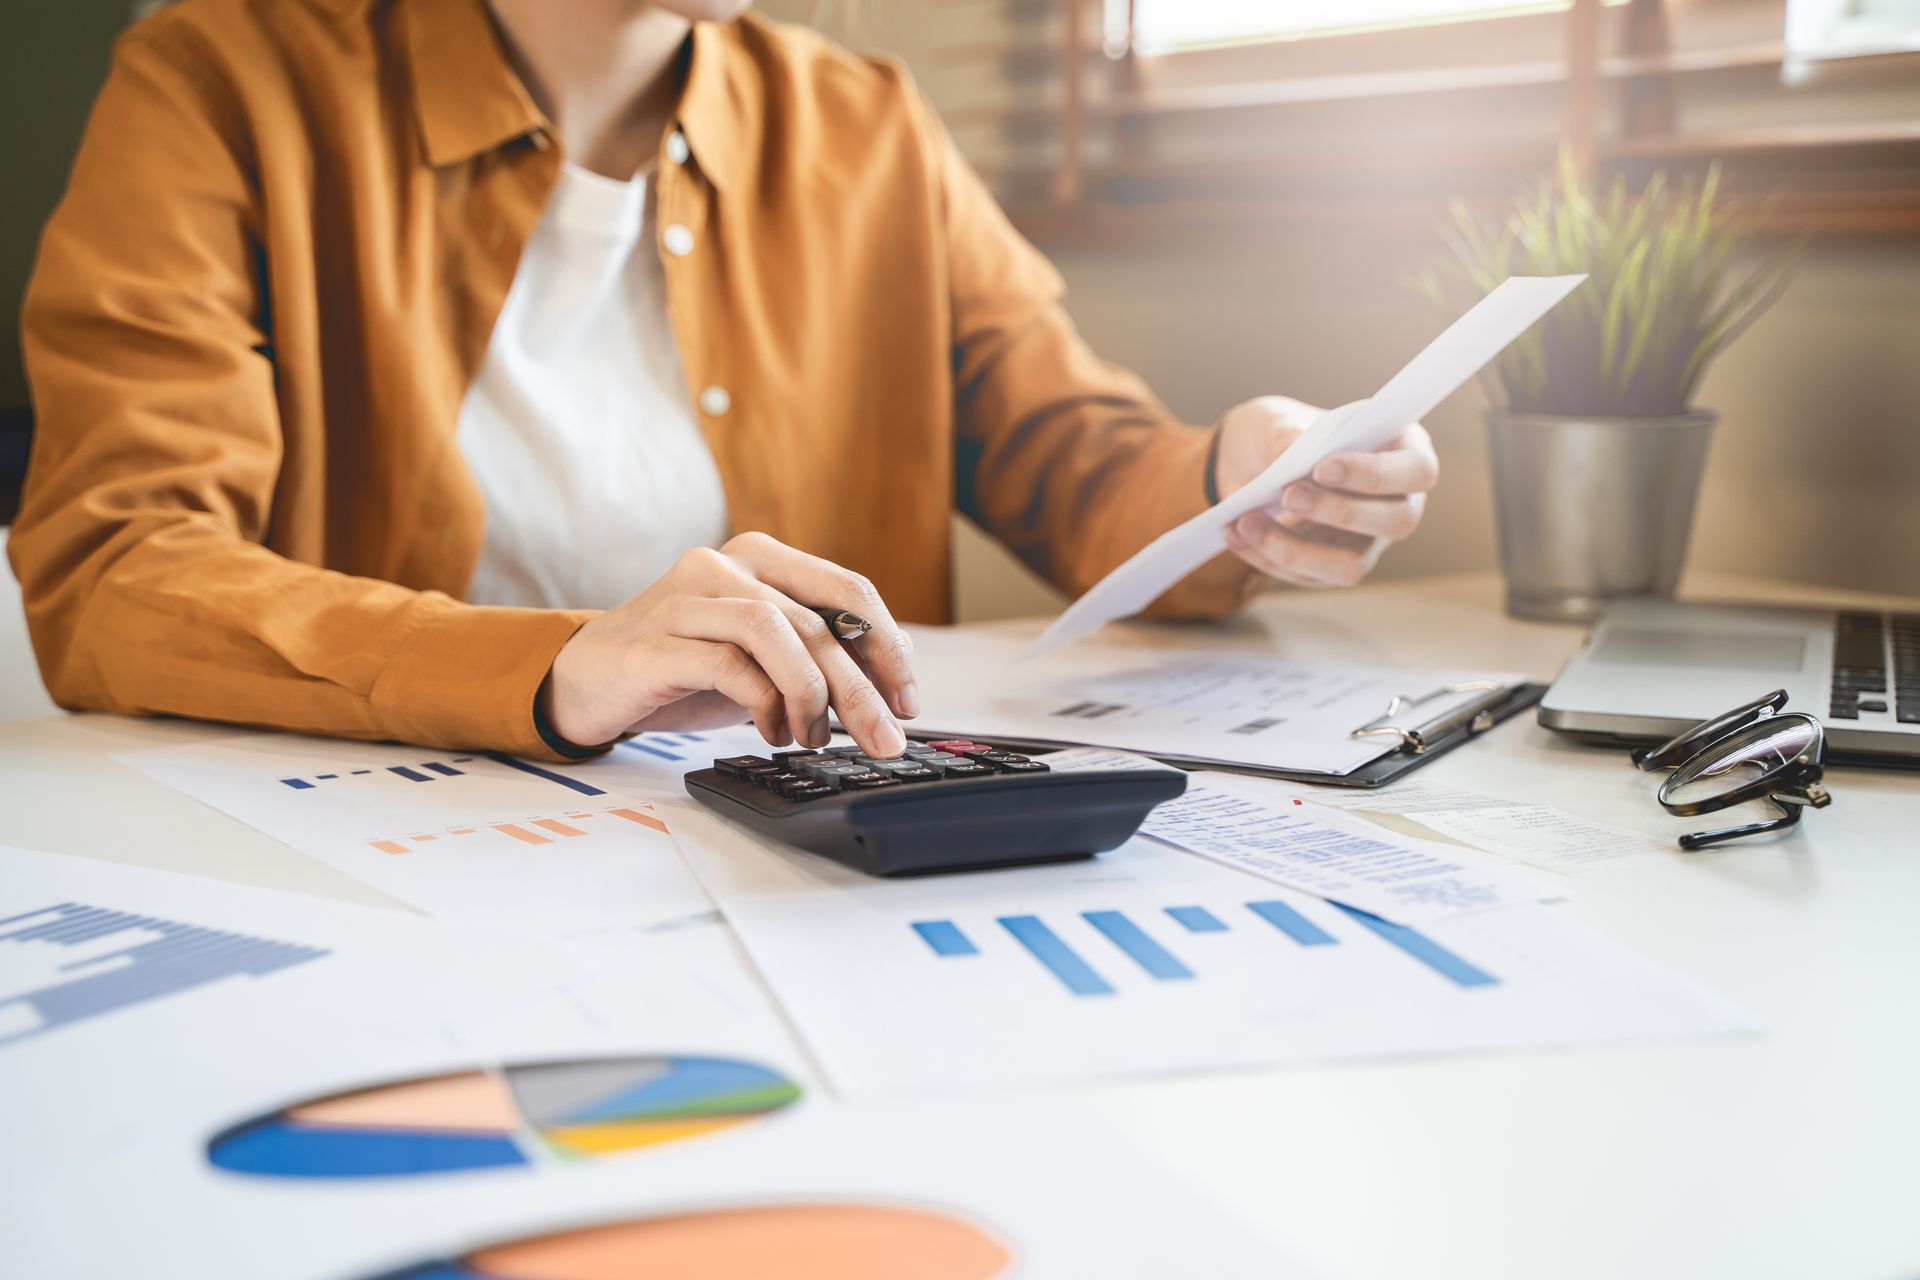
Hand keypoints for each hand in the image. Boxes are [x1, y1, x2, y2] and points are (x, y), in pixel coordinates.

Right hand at [539, 532, 917, 756]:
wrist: (588, 681)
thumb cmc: (681, 668)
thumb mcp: (761, 659)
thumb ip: (816, 651)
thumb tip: (893, 666)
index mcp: (760, 559)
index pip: (846, 588)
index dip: (886, 644)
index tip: (906, 699)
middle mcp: (726, 565)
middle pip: (819, 619)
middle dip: (862, 687)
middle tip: (884, 736)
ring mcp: (688, 597)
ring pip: (778, 632)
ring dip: (810, 693)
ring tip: (813, 736)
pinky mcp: (658, 640)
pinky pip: (729, 664)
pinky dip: (764, 703)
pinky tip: (771, 732)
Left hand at [1211, 396, 1438, 587]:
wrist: (1248, 461)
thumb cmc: (1279, 433)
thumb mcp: (1276, 421)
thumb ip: (1287, 435)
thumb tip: (1290, 458)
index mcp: (1401, 451)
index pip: (1416, 470)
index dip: (1374, 474)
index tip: (1322, 467)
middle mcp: (1396, 501)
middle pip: (1396, 522)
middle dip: (1339, 512)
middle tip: (1288, 494)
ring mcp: (1367, 540)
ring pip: (1351, 566)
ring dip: (1296, 550)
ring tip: (1246, 522)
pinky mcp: (1332, 566)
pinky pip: (1309, 575)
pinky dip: (1268, 558)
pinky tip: (1237, 535)